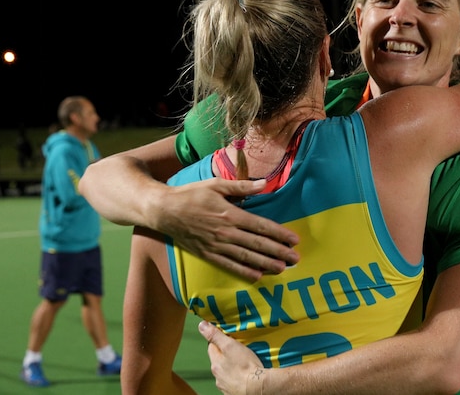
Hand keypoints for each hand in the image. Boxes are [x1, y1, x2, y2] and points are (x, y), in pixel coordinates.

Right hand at [152, 178, 299, 280]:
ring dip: (266, 264)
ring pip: (246, 257)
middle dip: (279, 252)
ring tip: (282, 269)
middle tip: (296, 259)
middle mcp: (225, 232)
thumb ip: (241, 186)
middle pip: (258, 244)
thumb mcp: (216, 185)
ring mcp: (216, 245)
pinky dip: (244, 272)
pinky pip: (229, 265)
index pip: (261, 226)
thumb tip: (264, 183)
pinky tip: (257, 276)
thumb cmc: (191, 194)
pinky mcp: (207, 254)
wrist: (164, 210)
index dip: (279, 234)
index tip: (294, 240)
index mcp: (230, 214)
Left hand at [199, 320, 263, 394]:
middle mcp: (217, 376)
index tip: (228, 338)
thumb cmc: (245, 366)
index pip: (211, 347)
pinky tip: (245, 375)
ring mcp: (225, 385)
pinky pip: (233, 382)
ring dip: (231, 367)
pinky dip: (237, 378)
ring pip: (226, 372)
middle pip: (219, 360)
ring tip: (244, 363)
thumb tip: (201, 325)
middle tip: (238, 350)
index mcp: (215, 363)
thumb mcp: (230, 345)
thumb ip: (215, 335)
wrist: (257, 388)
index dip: (219, 340)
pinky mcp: (233, 392)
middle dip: (226, 355)